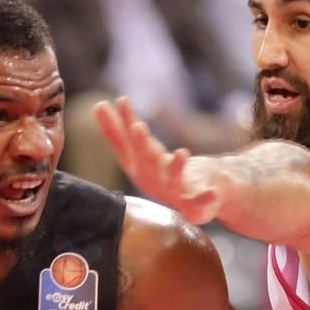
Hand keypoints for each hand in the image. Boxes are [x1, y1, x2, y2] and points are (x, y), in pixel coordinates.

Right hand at [92, 96, 225, 223]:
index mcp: (139, 168)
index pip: (126, 145)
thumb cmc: (167, 173)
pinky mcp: (196, 206)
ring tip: (182, 153)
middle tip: (137, 126)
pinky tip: (212, 190)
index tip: (116, 102)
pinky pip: (200, 203)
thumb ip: (122, 131)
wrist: (198, 201)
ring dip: (177, 169)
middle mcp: (152, 181)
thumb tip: (97, 105)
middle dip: (142, 146)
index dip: (118, 127)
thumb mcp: (145, 150)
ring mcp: (174, 194)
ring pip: (173, 182)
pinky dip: (205, 198)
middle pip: (146, 161)